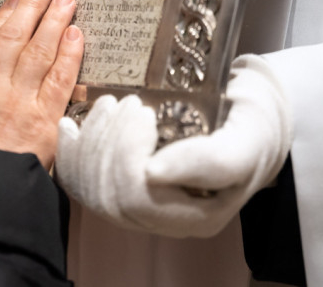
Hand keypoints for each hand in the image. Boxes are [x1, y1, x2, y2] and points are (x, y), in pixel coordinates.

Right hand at [0, 0, 84, 168]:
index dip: (2, 18)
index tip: (13, 4)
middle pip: (14, 36)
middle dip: (31, 7)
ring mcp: (19, 100)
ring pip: (39, 50)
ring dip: (54, 21)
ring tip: (66, 1)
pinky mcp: (43, 120)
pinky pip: (60, 79)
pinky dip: (69, 55)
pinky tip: (76, 36)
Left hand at [55, 54, 291, 237]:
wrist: (248, 114)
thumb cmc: (252, 123)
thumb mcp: (248, 136)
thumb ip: (213, 160)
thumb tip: (155, 172)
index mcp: (198, 216)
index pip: (138, 197)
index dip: (127, 154)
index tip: (143, 110)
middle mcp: (165, 218)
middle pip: (108, 197)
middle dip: (107, 143)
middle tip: (128, 103)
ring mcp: (139, 205)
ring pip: (90, 190)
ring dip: (90, 142)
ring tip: (110, 105)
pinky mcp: (119, 186)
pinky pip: (79, 182)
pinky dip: (70, 152)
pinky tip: (71, 126)